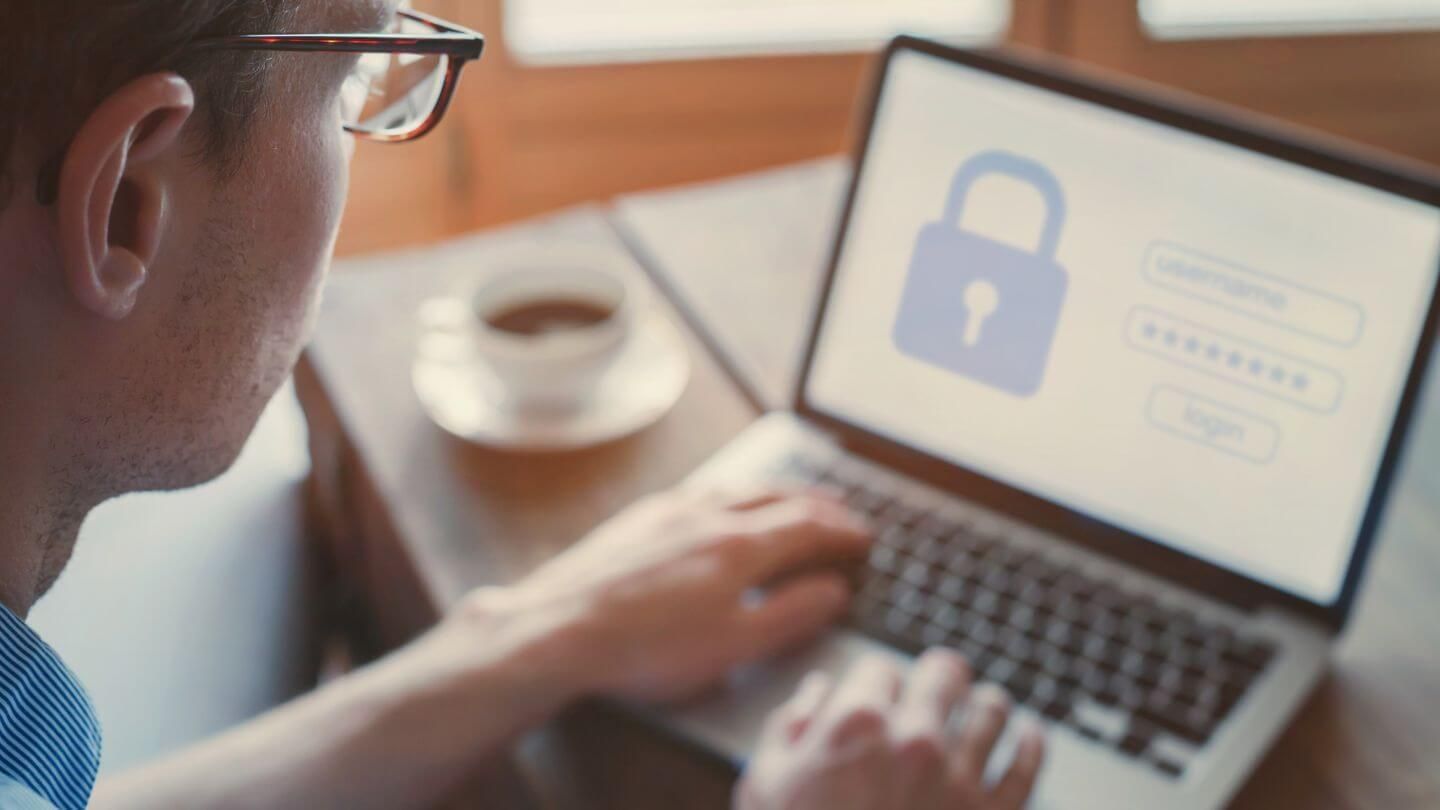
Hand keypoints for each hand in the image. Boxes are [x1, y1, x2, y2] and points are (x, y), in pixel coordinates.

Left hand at [473, 486, 870, 703]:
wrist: (557, 628)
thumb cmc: (645, 647)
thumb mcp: (732, 646)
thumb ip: (789, 615)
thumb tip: (832, 591)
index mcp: (739, 545)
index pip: (808, 526)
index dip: (842, 530)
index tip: (864, 537)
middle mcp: (708, 514)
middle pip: (777, 497)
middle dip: (816, 502)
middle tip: (841, 509)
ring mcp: (669, 510)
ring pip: (737, 488)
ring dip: (775, 491)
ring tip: (792, 498)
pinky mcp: (639, 517)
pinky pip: (702, 491)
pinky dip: (733, 493)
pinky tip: (723, 504)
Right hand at [736, 650, 1046, 809]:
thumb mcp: (766, 784)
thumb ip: (790, 727)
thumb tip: (817, 692)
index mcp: (856, 723)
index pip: (880, 667)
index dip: (875, 682)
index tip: (876, 698)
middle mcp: (915, 740)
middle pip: (946, 671)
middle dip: (938, 676)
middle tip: (937, 686)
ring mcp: (960, 779)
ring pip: (993, 709)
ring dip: (985, 704)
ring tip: (983, 706)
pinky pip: (1028, 765)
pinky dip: (1031, 742)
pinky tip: (1027, 734)